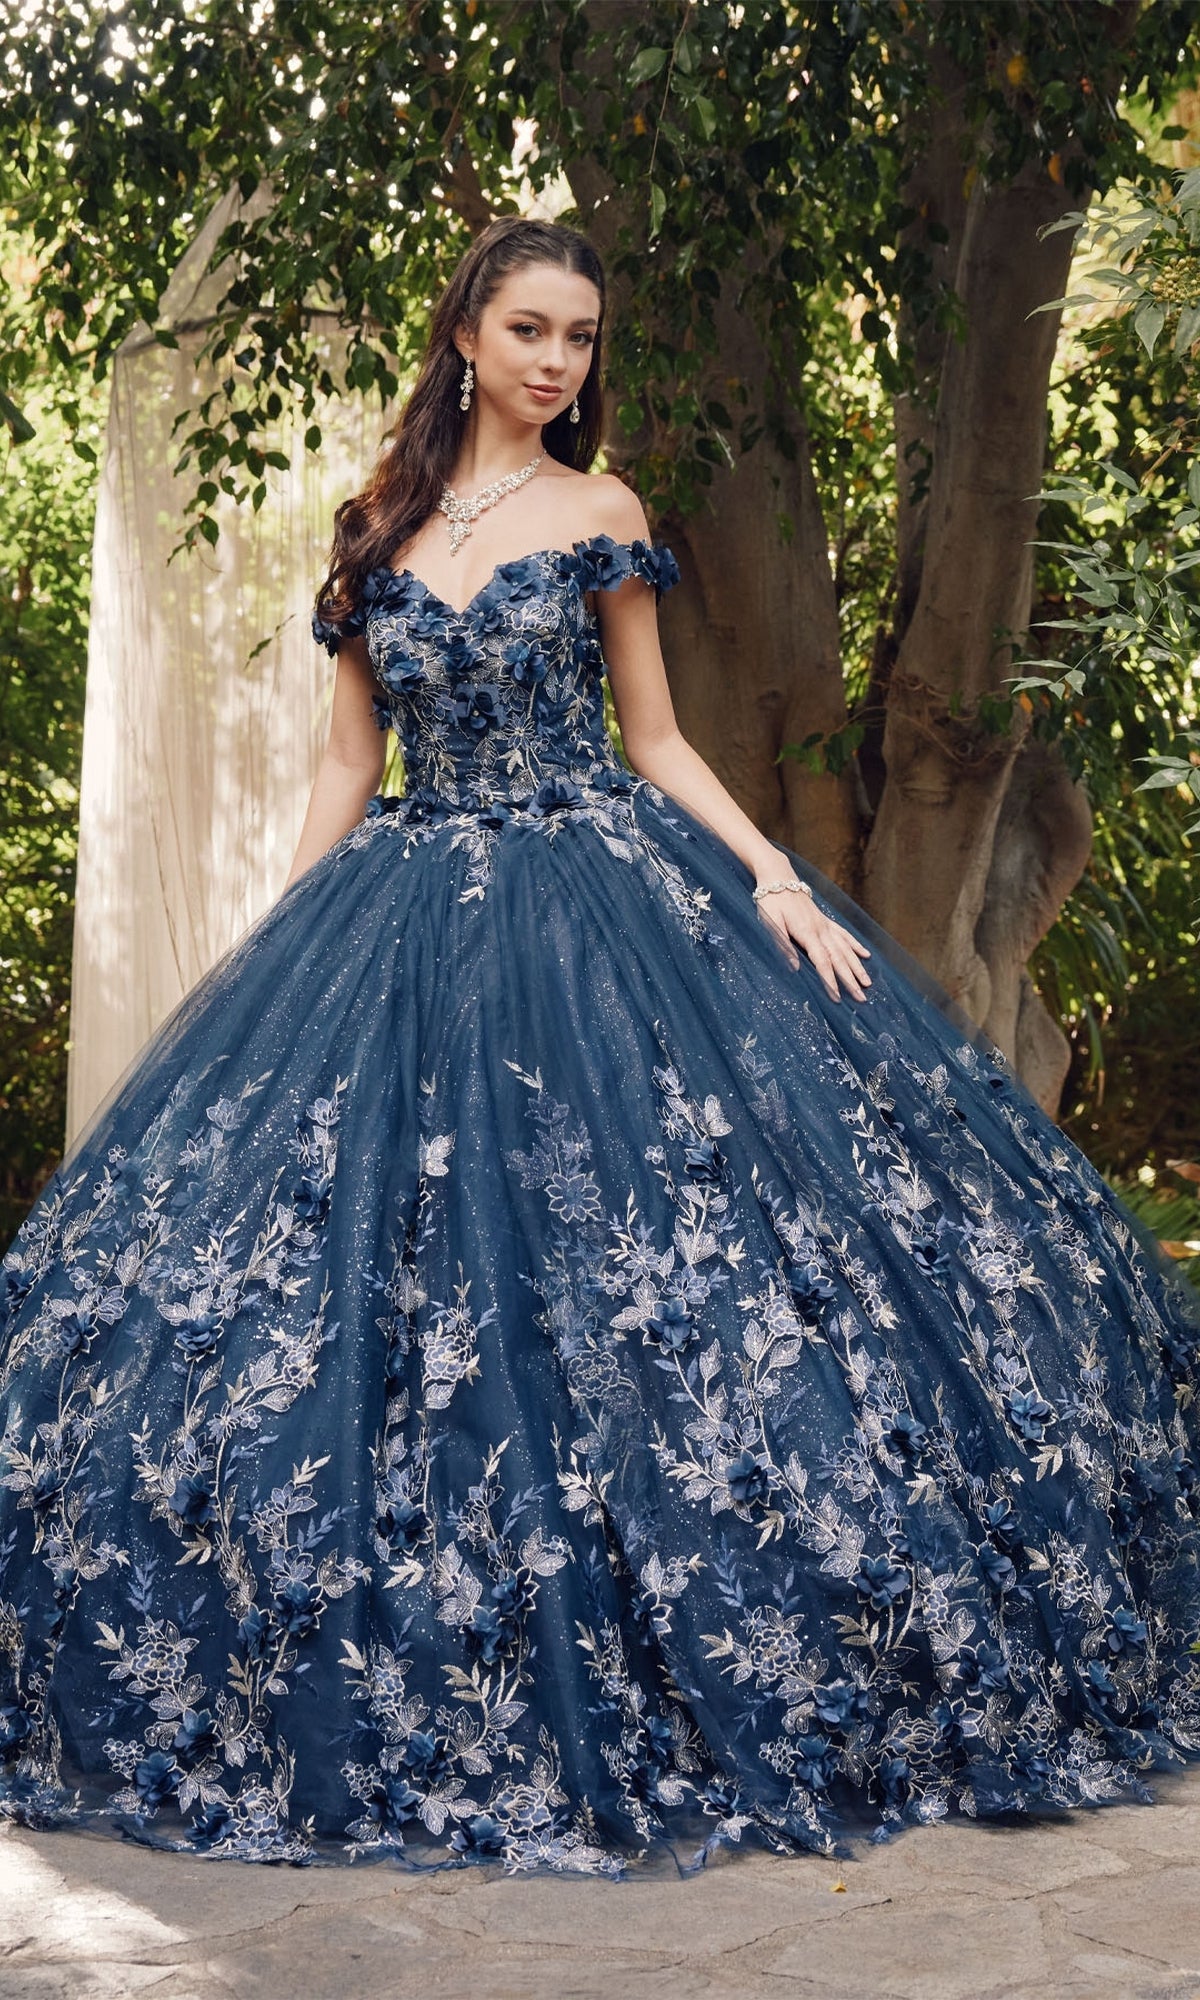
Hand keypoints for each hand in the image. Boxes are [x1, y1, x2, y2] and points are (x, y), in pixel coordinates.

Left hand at [753, 872, 872, 1002]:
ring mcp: (825, 924)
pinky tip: (866, 955)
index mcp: (806, 933)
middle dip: (850, 980)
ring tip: (867, 983)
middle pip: (839, 958)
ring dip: (857, 966)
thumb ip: (782, 944)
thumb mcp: (770, 923)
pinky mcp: (825, 920)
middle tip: (862, 999)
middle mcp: (820, 930)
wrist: (778, 876)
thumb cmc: (770, 901)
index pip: (822, 962)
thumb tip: (794, 968)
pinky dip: (856, 945)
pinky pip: (844, 934)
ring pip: (845, 948)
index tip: (837, 998)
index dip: (830, 981)